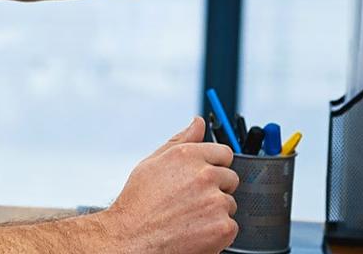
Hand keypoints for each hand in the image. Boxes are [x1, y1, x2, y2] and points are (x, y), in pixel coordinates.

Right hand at [95, 117, 237, 253]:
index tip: (205, 178)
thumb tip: (198, 123)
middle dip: (216, 188)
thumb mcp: (152, 163)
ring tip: (189, 217)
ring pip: (229, 203)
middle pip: (230, 178)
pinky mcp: (222, 226)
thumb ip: (180, 140)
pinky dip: (217, 232)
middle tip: (192, 201)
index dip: (214, 166)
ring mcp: (215, 201)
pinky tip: (196, 231)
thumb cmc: (138, 204)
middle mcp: (204, 175)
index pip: (224, 153)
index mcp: (188, 156)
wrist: (132, 239)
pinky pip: (231, 226)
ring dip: (216, 211)